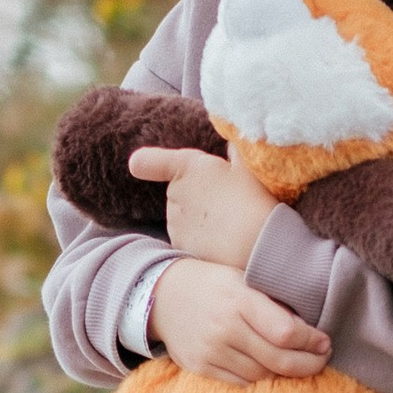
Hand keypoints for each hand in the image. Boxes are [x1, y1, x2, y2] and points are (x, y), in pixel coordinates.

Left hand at [126, 138, 274, 267]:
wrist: (256, 243)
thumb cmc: (255, 199)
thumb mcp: (249, 168)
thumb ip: (237, 153)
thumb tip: (232, 145)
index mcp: (189, 167)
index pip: (154, 162)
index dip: (147, 162)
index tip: (136, 165)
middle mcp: (175, 193)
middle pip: (180, 193)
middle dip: (197, 197)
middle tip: (228, 203)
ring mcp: (175, 222)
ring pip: (183, 218)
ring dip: (200, 220)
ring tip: (230, 223)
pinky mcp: (180, 247)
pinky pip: (188, 240)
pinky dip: (201, 241)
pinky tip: (224, 241)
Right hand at [149, 260, 331, 385]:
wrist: (163, 296)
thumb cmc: (214, 284)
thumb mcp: (243, 279)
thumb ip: (272, 303)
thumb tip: (310, 331)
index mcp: (239, 298)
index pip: (286, 332)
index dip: (311, 342)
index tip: (324, 342)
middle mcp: (224, 327)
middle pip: (278, 360)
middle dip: (308, 364)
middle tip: (321, 360)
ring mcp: (210, 351)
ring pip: (262, 376)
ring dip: (285, 374)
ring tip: (298, 365)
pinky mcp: (200, 368)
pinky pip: (241, 384)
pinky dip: (260, 381)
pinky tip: (271, 371)